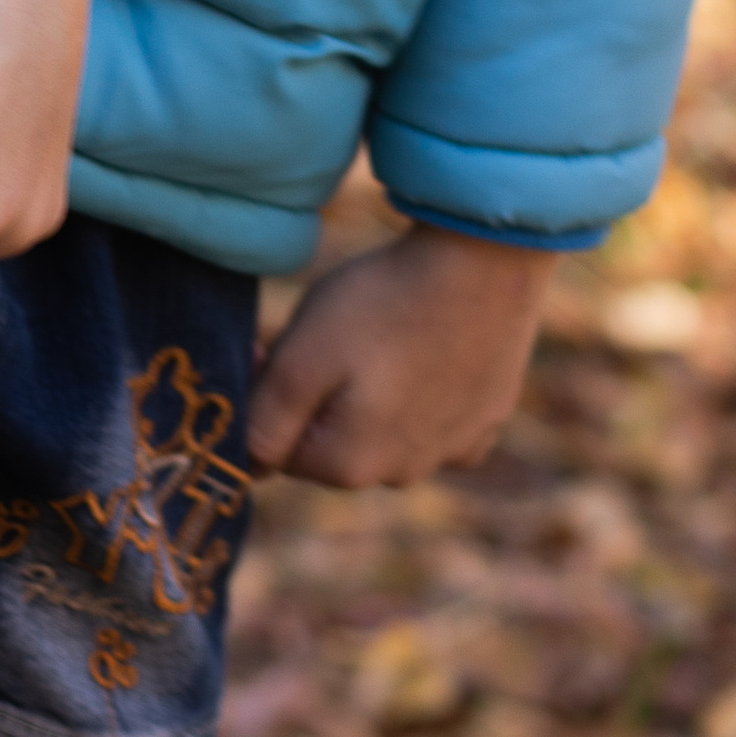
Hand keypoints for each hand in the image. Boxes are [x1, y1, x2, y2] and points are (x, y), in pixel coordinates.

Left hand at [246, 226, 555, 486]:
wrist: (484, 262)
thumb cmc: (382, 304)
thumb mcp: (301, 358)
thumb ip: (266, 423)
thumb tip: (248, 466)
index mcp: (352, 467)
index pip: (283, 450)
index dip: (270, 395)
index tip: (277, 341)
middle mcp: (405, 474)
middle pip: (335, 443)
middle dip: (322, 397)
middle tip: (332, 331)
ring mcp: (453, 449)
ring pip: (386, 430)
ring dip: (374, 395)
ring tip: (384, 328)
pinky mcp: (487, 418)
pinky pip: (436, 417)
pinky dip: (424, 390)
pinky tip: (427, 343)